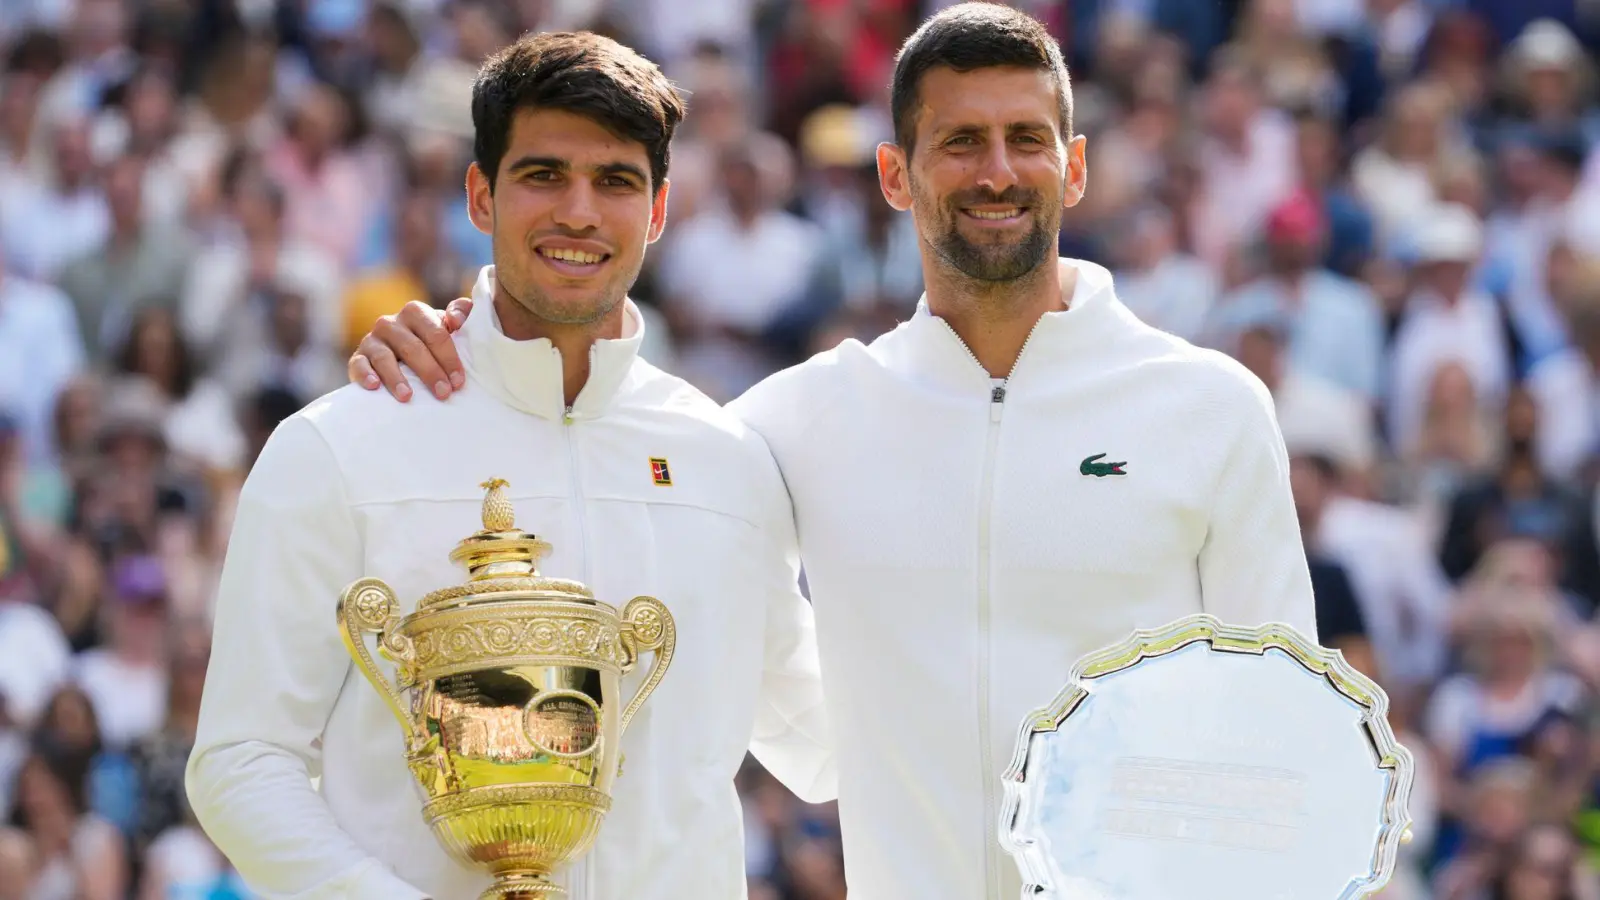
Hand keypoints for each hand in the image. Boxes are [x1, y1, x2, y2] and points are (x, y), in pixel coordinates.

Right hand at [348, 298, 472, 400]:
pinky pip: (358, 364)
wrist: (400, 357)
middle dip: (430, 371)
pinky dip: (365, 375)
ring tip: (408, 397)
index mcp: (415, 312)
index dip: (449, 357)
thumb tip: (456, 319)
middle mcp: (391, 323)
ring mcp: (372, 340)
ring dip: (396, 378)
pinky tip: (375, 387)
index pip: (435, 333)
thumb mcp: (449, 326)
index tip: (459, 382)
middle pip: (412, 347)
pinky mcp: (358, 357)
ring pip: (384, 357)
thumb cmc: (431, 342)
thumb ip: (462, 312)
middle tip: (443, 393)